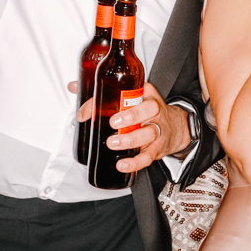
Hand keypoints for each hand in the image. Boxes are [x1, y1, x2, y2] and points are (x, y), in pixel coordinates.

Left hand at [66, 81, 192, 171]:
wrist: (176, 126)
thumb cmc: (147, 109)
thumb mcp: (130, 96)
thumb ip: (101, 91)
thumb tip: (73, 86)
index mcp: (146, 94)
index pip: (132, 91)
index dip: (111, 98)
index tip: (91, 108)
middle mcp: (154, 110)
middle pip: (148, 110)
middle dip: (131, 116)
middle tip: (113, 122)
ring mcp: (157, 129)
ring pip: (149, 133)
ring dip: (130, 139)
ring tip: (113, 143)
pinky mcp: (157, 147)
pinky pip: (148, 156)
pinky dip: (135, 162)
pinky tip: (122, 164)